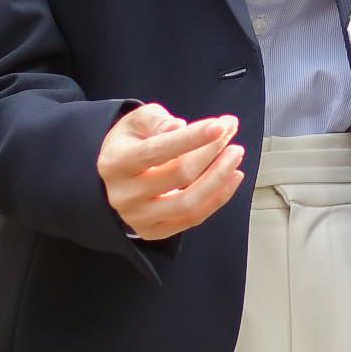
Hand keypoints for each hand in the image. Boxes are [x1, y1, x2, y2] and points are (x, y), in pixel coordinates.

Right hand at [99, 100, 242, 241]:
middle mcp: (123, 195)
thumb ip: (155, 120)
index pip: (157, 151)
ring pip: (189, 203)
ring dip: (220, 177)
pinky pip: (193, 218)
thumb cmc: (131, 143)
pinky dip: (218, 197)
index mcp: (115, 163)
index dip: (192, 138)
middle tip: (231, 128)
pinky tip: (233, 176)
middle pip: (179, 176)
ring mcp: (138, 217)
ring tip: (235, 153)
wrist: (116, 177)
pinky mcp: (153, 231)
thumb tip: (178, 127)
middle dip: (211, 151)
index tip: (221, 125)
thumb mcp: (135, 122)